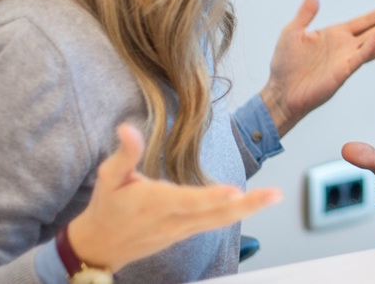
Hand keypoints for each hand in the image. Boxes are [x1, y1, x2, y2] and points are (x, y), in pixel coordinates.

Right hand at [67, 125, 281, 270]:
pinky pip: (215, 223)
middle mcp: (174, 219)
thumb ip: (124, 154)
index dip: (212, 197)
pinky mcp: (186, 232)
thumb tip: (127, 128)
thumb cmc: (106, 207)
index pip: (188, 201)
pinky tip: (254, 203)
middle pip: (215, 214)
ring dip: (249, 209)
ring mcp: (182, 229)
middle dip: (247, 205)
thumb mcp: (108, 177)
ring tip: (274, 196)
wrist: (100, 245)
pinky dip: (235, 214)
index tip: (235, 192)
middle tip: (274, 195)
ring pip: (220, 221)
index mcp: (154, 203)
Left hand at [260, 0, 374, 135]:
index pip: (366, 21)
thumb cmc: (286, 65)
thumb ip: (306, 13)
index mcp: (337, 35)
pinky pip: (360, 56)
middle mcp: (347, 47)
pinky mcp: (342, 71)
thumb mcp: (293, 31)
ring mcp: (347, 59)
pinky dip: (371, 45)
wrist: (280, 91)